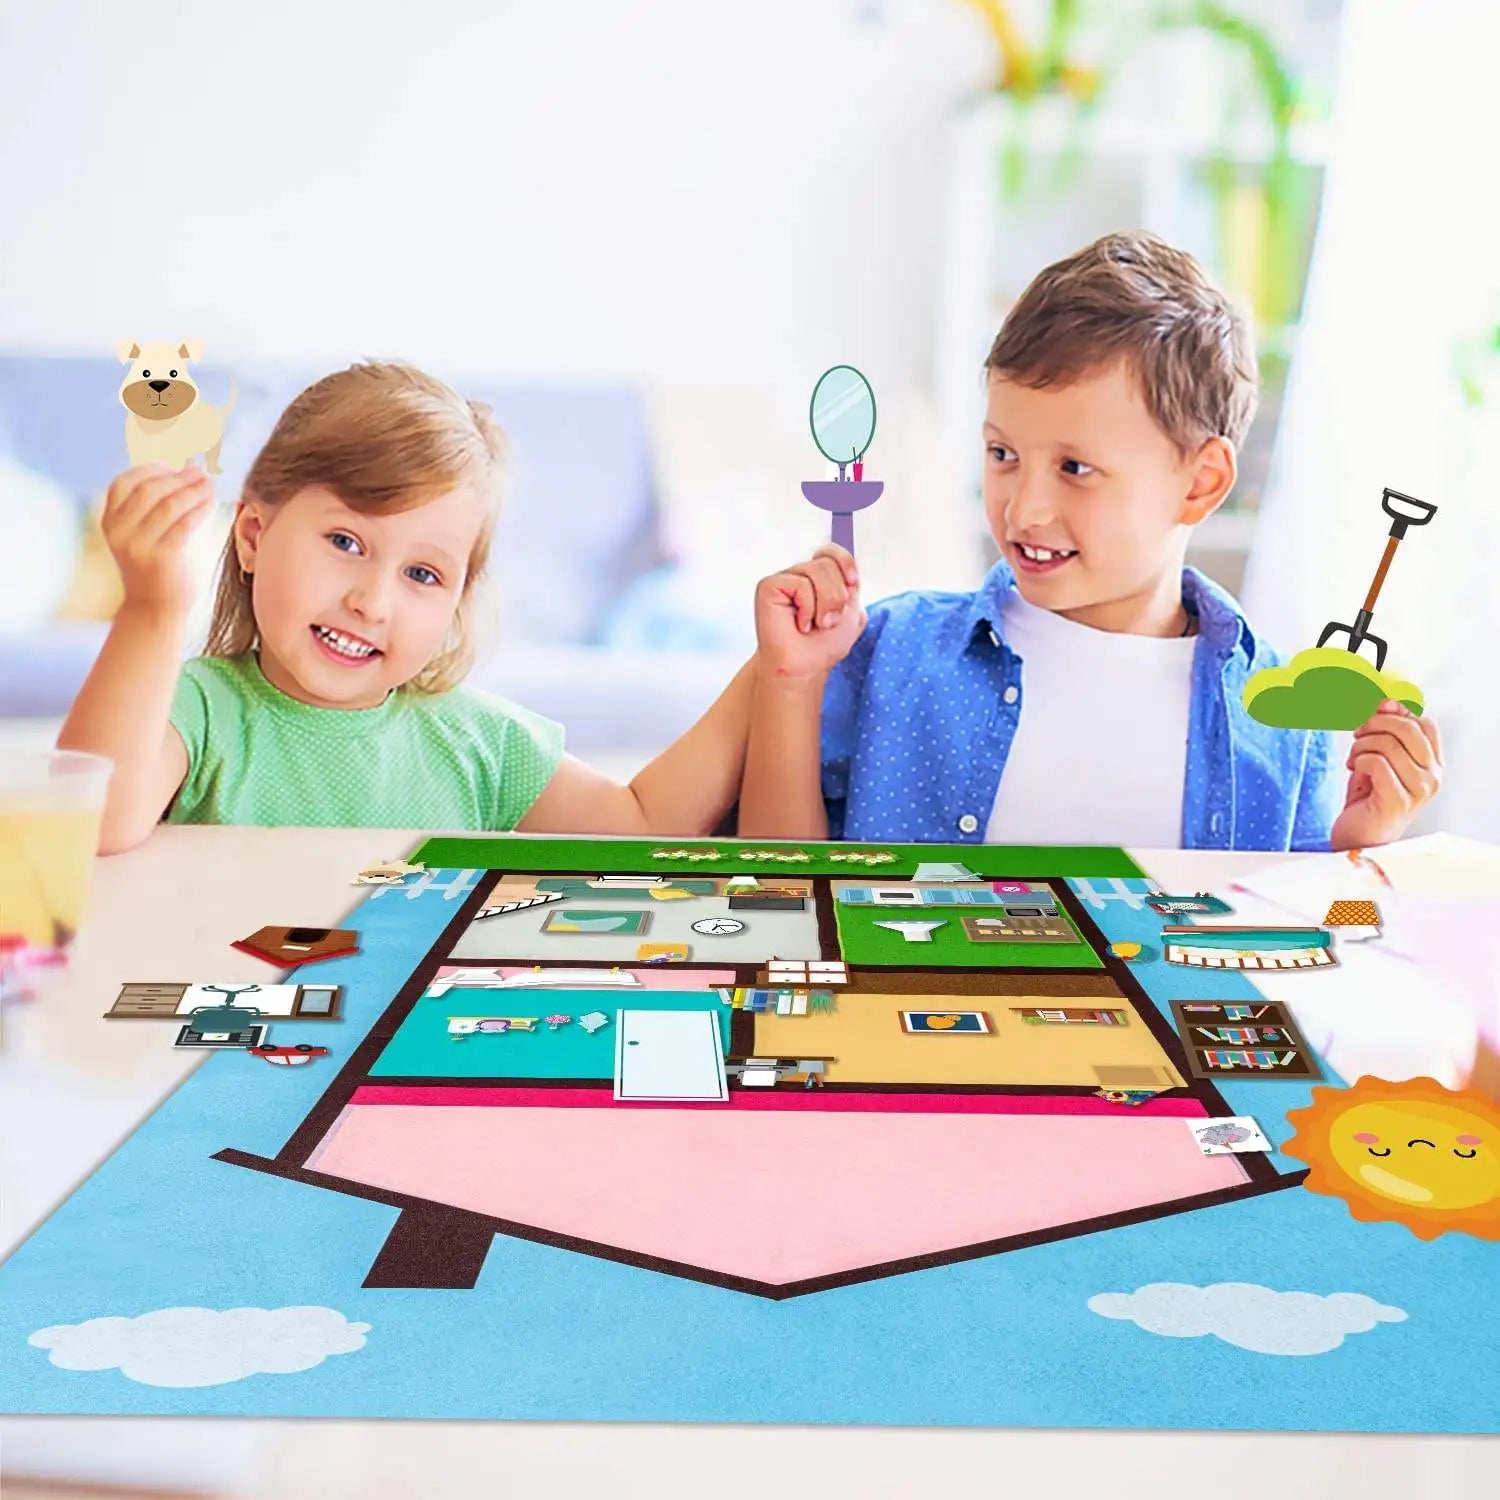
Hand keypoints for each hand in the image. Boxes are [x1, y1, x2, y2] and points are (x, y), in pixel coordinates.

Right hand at [101, 463, 214, 613]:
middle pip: (148, 490)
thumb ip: (148, 508)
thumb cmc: (155, 566)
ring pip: (168, 505)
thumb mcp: (141, 535)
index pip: (123, 483)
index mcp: (110, 521)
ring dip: (192, 490)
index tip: (173, 466)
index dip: (149, 470)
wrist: (154, 608)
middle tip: (199, 472)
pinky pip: (184, 524)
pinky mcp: (161, 557)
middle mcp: (119, 531)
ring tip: (209, 484)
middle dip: (177, 477)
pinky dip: (199, 509)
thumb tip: (179, 473)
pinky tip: (210, 503)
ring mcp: (138, 545)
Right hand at [754, 544, 864, 680]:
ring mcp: (784, 579)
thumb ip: (850, 584)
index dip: (845, 561)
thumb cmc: (824, 644)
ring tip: (815, 624)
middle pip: (828, 561)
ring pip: (816, 570)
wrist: (805, 667)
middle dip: (837, 595)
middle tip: (828, 621)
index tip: (853, 583)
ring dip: (825, 603)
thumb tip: (851, 563)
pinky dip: (807, 608)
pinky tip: (799, 624)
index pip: (831, 551)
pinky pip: (800, 584)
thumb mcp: (851, 611)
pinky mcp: (769, 586)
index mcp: (818, 578)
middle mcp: (799, 575)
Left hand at [1330, 700, 1442, 851]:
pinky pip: (1375, 763)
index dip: (1396, 713)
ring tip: (1354, 760)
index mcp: (1434, 765)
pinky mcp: (1397, 801)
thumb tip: (1388, 702)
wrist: (1358, 837)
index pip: (1424, 723)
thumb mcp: (1379, 758)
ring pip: (1387, 744)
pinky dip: (1358, 762)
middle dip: (1374, 725)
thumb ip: (1386, 732)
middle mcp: (1433, 777)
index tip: (1373, 716)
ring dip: (1360, 746)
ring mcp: (1419, 791)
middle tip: (1357, 735)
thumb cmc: (1369, 799)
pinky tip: (1355, 772)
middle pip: (1407, 728)